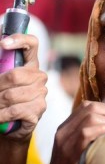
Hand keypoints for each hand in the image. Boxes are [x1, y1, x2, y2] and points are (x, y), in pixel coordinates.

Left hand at [0, 33, 46, 163]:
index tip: (2, 44)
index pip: (32, 43)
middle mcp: (39, 76)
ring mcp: (41, 93)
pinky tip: (0, 117)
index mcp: (29, 64)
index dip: (19, 40)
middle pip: (15, 75)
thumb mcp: (0, 79)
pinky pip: (15, 110)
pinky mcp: (39, 109)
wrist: (9, 123)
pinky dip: (1, 115)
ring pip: (11, 95)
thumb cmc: (2, 97)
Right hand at [48, 101, 104, 163]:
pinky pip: (86, 134)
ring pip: (90, 118)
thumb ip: (86, 131)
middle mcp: (63, 131)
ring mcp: (65, 141)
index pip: (86, 105)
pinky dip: (101, 131)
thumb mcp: (74, 144)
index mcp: (65, 127)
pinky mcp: (69, 153)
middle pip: (90, 108)